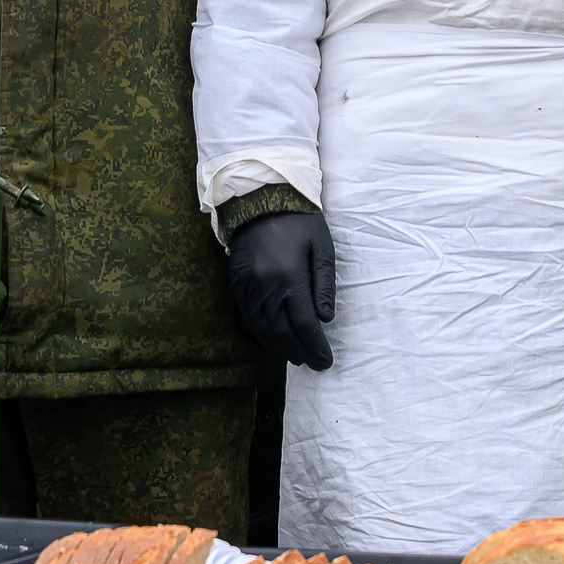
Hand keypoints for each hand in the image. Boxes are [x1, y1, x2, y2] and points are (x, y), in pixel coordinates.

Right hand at [229, 211, 335, 370]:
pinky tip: (274, 340)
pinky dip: (262, 334)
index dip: (316, 346)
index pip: (304, 324)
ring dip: (280, 347)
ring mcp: (248, 287)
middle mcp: (265, 286)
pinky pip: (248, 318)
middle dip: (300, 351)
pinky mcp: (236, 284)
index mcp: (290, 276)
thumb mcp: (322, 247)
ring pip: (263, 329)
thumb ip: (324, 284)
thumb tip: (325, 319)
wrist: (262, 201)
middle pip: (283, 332)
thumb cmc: (300, 222)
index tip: (326, 360)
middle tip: (314, 363)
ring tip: (297, 357)